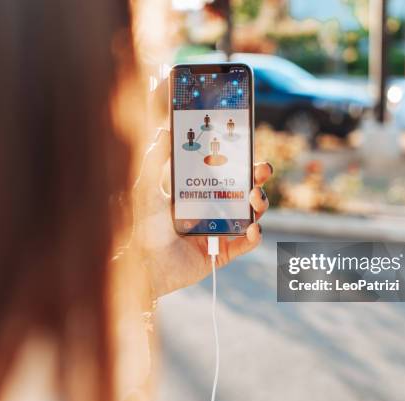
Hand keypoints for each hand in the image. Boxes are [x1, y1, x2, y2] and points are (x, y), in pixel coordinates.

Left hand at [132, 129, 272, 297]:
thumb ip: (156, 161)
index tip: (247, 147)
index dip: (240, 160)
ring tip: (253, 198)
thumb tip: (163, 130)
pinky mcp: (222, 252)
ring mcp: (220, 230)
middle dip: (257, 178)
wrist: (144, 266)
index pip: (225, 171)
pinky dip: (254, 236)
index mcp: (199, 191)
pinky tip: (253, 228)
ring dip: (259, 204)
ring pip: (250, 214)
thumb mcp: (148, 191)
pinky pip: (245, 244)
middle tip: (262, 170)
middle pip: (244, 189)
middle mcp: (213, 209)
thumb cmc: (143, 228)